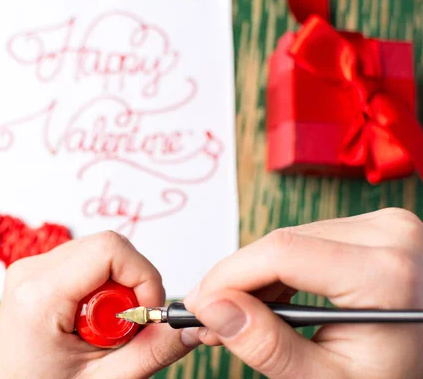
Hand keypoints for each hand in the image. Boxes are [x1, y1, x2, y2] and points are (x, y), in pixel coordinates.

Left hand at [0, 231, 199, 378]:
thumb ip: (152, 350)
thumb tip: (191, 326)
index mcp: (39, 294)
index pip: (109, 248)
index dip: (143, 276)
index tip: (148, 313)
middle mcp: (30, 271)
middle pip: (107, 247)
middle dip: (132, 286)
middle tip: (125, 329)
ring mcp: (31, 269)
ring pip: (99, 253)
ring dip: (117, 288)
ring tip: (104, 330)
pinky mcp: (37, 272)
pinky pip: (86, 262)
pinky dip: (102, 287)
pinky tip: (92, 320)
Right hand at [184, 208, 422, 378]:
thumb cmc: (390, 375)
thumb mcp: (327, 378)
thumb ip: (267, 345)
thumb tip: (213, 308)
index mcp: (387, 272)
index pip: (282, 252)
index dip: (228, 275)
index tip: (199, 304)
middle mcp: (389, 234)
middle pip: (281, 244)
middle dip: (236, 280)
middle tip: (210, 316)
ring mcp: (384, 226)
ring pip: (288, 239)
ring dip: (254, 276)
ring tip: (238, 315)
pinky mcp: (373, 228)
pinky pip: (306, 240)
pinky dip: (279, 269)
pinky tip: (269, 299)